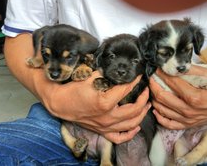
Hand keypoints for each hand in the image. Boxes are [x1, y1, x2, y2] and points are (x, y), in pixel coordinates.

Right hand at [4, 34, 150, 143]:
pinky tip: (136, 127)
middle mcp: (107, 117)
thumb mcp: (89, 77)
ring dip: (142, 115)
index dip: (135, 81)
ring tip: (147, 106)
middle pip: (134, 110)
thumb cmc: (73, 90)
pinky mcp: (102, 131)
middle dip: (144, 99)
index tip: (139, 76)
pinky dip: (130, 134)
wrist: (59, 103)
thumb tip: (115, 68)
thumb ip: (104, 73)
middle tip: (147, 91)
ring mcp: (105, 126)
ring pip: (131, 124)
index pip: (126, 90)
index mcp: (105, 102)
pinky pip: (119, 138)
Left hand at [149, 67, 206, 129]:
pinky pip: (169, 124)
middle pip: (163, 97)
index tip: (157, 68)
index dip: (162, 73)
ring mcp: (187, 119)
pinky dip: (160, 117)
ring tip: (152, 90)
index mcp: (194, 96)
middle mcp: (188, 110)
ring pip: (162, 110)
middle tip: (151, 78)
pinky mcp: (188, 124)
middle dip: (154, 85)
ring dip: (154, 99)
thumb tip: (174, 65)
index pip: (171, 82)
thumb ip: (190, 70)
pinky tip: (156, 109)